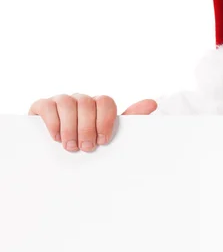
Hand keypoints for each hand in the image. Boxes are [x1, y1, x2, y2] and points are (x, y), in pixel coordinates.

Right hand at [28, 94, 156, 151]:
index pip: (106, 102)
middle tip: (86, 148)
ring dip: (70, 127)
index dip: (105, 120)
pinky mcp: (42, 106)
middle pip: (87, 103)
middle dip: (87, 128)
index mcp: (98, 105)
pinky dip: (53, 123)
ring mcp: (61, 100)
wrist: (56, 152)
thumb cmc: (87, 142)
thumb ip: (129, 120)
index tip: (103, 141)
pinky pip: (48, 106)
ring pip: (68, 103)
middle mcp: (80, 99)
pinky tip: (56, 138)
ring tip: (71, 147)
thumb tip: (152, 103)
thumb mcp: (108, 134)